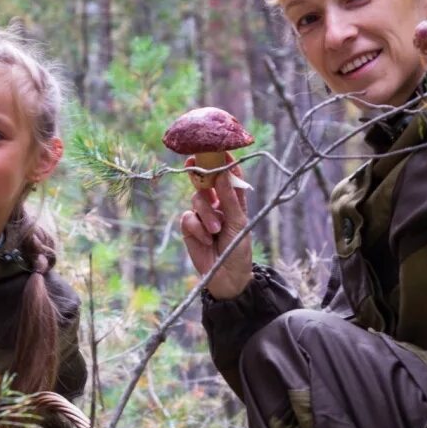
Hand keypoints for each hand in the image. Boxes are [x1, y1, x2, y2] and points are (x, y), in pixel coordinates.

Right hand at [179, 159, 253, 299]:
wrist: (227, 277)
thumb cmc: (238, 249)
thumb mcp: (238, 223)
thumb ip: (229, 199)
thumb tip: (221, 174)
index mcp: (232, 201)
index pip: (227, 177)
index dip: (223, 163)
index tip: (219, 150)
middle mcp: (216, 204)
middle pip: (206, 182)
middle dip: (200, 173)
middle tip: (194, 163)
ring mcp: (201, 216)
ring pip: (196, 200)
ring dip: (206, 215)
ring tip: (215, 231)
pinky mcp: (189, 228)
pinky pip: (188, 217)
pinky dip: (197, 228)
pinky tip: (205, 240)